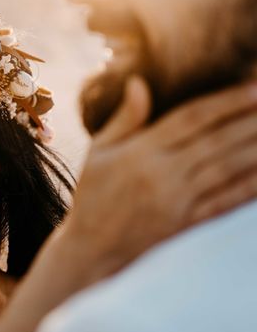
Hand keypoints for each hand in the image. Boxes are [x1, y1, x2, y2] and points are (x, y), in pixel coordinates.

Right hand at [65, 77, 256, 283]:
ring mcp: (177, 201)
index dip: (226, 101)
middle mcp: (162, 175)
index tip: (253, 88)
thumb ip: (125, 118)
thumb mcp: (98, 152)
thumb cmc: (93, 195)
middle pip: (216, 141)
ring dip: (255, 149)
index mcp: (140, 152)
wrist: (90, 250)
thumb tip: (139, 81)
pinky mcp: (186, 224)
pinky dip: (249, 188)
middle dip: (249, 120)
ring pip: (226, 169)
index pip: (191, 118)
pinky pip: (224, 202)